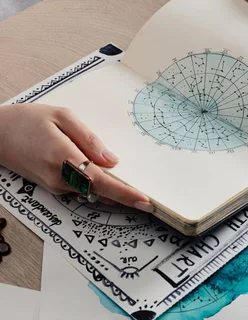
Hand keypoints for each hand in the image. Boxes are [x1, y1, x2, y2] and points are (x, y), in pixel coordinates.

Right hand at [0, 103, 151, 210]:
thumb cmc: (27, 121)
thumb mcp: (62, 117)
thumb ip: (90, 139)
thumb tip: (112, 160)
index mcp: (63, 158)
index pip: (101, 181)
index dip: (125, 194)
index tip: (145, 202)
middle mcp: (60, 178)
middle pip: (101, 192)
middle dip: (124, 195)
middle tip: (146, 197)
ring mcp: (56, 187)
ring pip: (92, 192)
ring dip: (111, 190)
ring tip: (129, 186)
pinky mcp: (54, 188)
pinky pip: (82, 189)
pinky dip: (96, 185)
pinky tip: (103, 174)